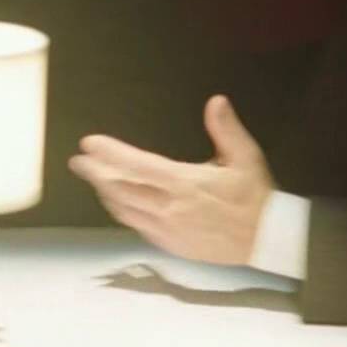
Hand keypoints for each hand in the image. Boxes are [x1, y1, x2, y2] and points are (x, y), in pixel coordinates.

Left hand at [68, 95, 272, 265]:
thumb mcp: (247, 157)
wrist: (267, 240)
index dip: (109, 153)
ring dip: (106, 194)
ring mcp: (168, 230)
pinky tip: (118, 204)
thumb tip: (216, 102)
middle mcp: (170, 208)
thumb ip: (227, 129)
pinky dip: (123, 213)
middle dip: (96, 173)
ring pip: (125, 210)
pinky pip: (137, 227)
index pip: (136, 165)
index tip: (89, 143)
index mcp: (184, 183)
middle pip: (121, 189)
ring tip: (94, 180)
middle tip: (79, 162)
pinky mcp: (171, 245)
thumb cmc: (256, 197)